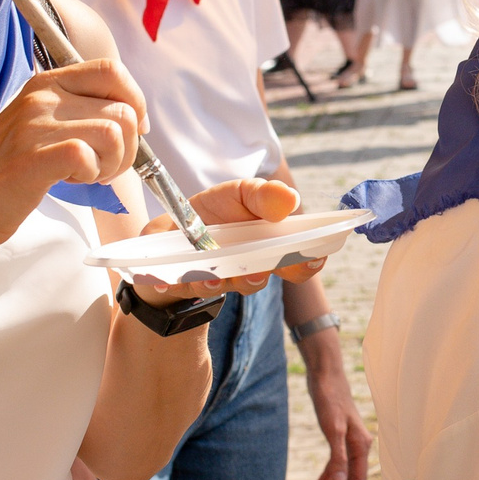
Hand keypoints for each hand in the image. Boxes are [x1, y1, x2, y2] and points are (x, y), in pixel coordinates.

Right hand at [0, 58, 144, 249]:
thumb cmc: (4, 169)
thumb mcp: (41, 123)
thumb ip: (81, 112)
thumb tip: (135, 119)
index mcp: (47, 83)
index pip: (112, 71)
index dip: (135, 102)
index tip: (131, 132)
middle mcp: (42, 97)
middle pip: (122, 111)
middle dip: (126, 149)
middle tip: (100, 168)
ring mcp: (35, 125)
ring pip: (113, 133)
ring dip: (110, 164)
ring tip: (82, 175)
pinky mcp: (31, 158)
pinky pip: (86, 155)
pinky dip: (90, 174)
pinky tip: (70, 180)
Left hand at [128, 177, 310, 305]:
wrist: (172, 230)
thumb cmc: (215, 211)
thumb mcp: (239, 193)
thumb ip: (263, 196)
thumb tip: (290, 200)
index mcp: (266, 249)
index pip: (296, 263)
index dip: (307, 262)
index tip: (313, 256)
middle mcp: (244, 270)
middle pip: (258, 279)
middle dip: (256, 276)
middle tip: (255, 270)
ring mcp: (214, 279)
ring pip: (219, 286)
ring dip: (215, 282)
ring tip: (208, 275)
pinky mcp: (182, 284)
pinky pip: (179, 287)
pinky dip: (173, 283)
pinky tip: (165, 280)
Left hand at [303, 342, 371, 479]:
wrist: (325, 375)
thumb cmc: (330, 400)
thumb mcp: (332, 430)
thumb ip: (337, 458)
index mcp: (361, 445)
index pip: (357, 479)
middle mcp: (359, 445)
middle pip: (351, 478)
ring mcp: (350, 441)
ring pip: (343, 472)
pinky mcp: (339, 435)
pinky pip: (336, 461)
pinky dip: (328, 474)